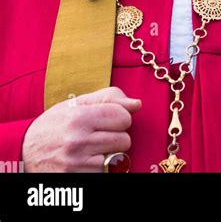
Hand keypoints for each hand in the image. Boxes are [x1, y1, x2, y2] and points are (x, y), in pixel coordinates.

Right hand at [22, 86, 141, 172]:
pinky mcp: (76, 179)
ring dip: (109, 154)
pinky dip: (101, 168)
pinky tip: (87, 161)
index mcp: (79, 117)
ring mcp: (77, 164)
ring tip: (92, 148)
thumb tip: (137, 104)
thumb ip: (109, 98)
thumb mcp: (76, 103)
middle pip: (124, 140)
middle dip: (116, 136)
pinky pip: (106, 173)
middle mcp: (78, 141)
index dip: (119, 118)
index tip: (108, 120)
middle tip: (99, 135)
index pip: (124, 117)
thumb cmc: (54, 124)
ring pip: (117, 159)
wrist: (25, 152)